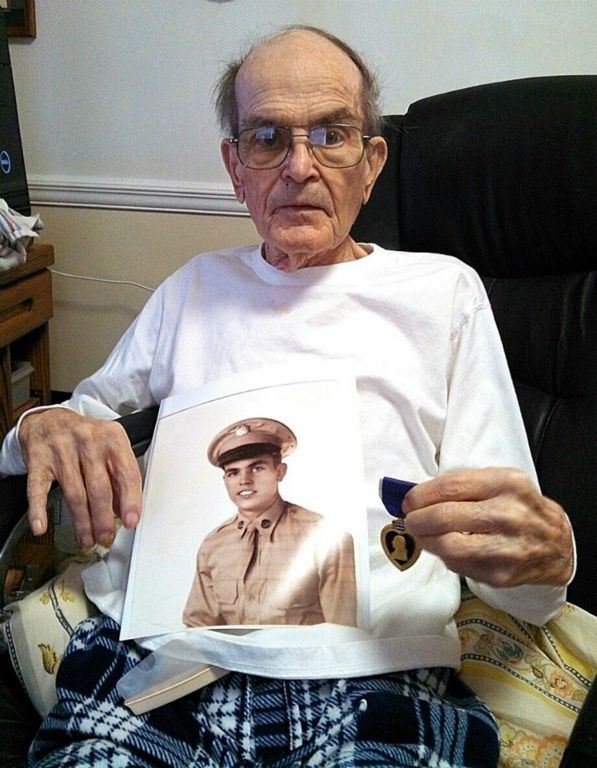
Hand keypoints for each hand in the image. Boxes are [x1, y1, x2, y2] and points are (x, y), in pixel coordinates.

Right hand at [19, 408, 141, 548]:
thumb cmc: (85, 438)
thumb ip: (119, 476)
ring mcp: (61, 449)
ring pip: (74, 493)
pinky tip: (41, 526)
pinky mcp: (38, 459)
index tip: (131, 521)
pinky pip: (38, 489)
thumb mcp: (109, 448)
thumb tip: (124, 510)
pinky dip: (38, 510)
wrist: (49, 420)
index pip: (126, 472)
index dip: (130, 500)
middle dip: (103, 518)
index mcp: (112, 437)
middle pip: (99, 487)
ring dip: (81, 521)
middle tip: (106, 537)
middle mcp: (88, 441)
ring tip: (87, 539)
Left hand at [402, 468, 573, 587]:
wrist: (557, 545)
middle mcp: (508, 514)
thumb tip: (419, 496)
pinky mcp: (501, 574)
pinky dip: (445, 557)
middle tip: (411, 521)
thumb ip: (463, 485)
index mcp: (506, 484)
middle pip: (444, 517)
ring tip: (423, 536)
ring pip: (447, 546)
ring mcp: (506, 547)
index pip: (450, 487)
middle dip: (417, 520)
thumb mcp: (500, 483)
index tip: (409, 501)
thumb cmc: (520, 508)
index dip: (420, 495)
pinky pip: (458, 566)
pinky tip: (447, 549)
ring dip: (426, 541)